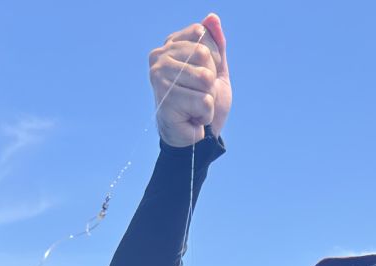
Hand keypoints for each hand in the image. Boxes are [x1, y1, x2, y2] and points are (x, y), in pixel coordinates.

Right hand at [149, 13, 231, 146]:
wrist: (198, 138)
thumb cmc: (204, 104)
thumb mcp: (216, 71)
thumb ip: (216, 45)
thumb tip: (212, 17)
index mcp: (170, 46)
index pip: (202, 35)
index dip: (213, 60)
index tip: (203, 78)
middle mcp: (159, 58)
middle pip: (204, 56)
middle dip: (211, 81)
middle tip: (199, 95)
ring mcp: (159, 78)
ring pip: (205, 80)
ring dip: (209, 100)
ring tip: (195, 107)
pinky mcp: (165, 101)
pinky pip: (204, 102)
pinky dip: (205, 115)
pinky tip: (192, 118)